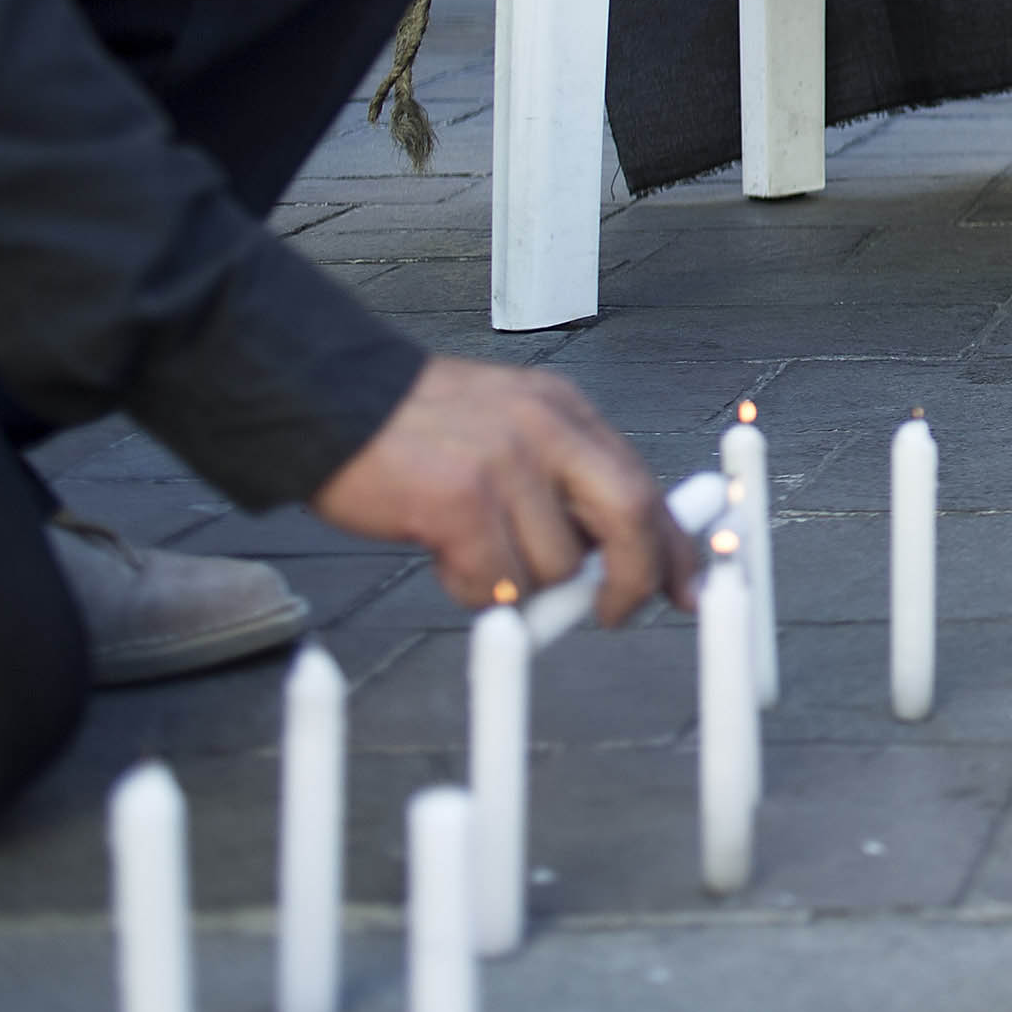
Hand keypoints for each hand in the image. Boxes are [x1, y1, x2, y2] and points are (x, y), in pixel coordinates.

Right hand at [311, 357, 694, 621]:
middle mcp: (545, 429)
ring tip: (474, 555)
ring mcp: (504, 464)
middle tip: (612, 613)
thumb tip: (609, 557)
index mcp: (564, 411)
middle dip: (633, 579)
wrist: (323, 398)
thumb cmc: (411, 426)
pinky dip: (473, 591)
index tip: (688, 586)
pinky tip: (444, 560)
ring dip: (520, 586)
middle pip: (630, 517)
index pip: (644, 483)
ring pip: (554, 566)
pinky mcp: (458, 502)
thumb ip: (561, 481)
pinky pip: (493, 582)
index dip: (672, 544)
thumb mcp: (508, 428)